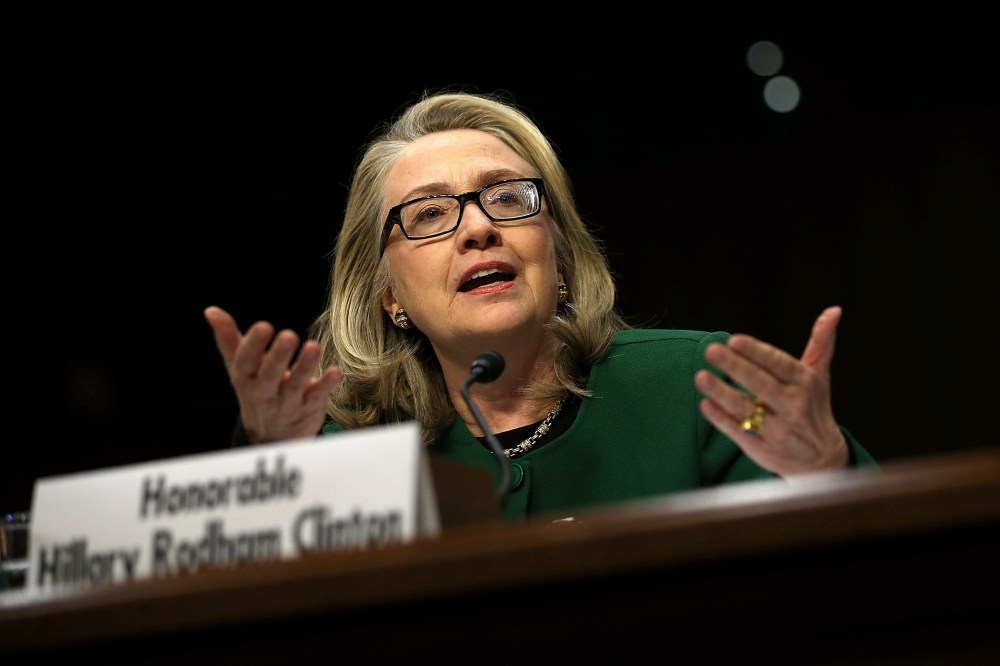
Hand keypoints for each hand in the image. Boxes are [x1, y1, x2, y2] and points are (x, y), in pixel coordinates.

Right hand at [203, 306, 342, 443]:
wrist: (272, 437)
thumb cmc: (255, 390)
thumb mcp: (239, 368)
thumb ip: (228, 339)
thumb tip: (211, 311)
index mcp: (245, 378)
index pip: (245, 362)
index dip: (253, 345)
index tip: (263, 326)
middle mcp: (265, 392)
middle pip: (270, 375)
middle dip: (278, 356)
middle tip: (289, 335)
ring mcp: (288, 402)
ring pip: (296, 384)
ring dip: (305, 366)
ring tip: (313, 347)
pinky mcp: (309, 407)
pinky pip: (318, 396)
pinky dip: (326, 384)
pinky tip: (336, 371)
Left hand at [694, 306, 848, 475]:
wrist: (822, 459)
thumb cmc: (813, 408)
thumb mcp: (819, 376)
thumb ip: (821, 342)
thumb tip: (834, 310)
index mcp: (804, 383)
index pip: (779, 364)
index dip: (757, 353)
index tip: (735, 340)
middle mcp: (792, 406)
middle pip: (761, 384)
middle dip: (736, 367)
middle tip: (711, 350)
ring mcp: (777, 430)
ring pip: (746, 409)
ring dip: (722, 393)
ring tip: (701, 377)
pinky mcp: (762, 449)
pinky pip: (739, 432)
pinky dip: (721, 419)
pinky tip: (705, 405)